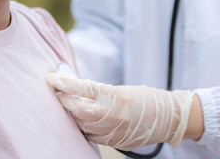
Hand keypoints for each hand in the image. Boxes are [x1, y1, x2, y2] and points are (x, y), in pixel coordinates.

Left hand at [45, 73, 194, 150]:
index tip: (51, 78)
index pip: (82, 88)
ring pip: (80, 124)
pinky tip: (79, 119)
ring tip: (67, 104)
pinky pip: (89, 135)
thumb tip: (75, 86)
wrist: (168, 118)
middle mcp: (112, 115)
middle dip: (63, 99)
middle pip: (77, 109)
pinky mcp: (113, 141)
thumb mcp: (122, 89)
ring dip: (71, 113)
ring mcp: (112, 131)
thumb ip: (99, 90)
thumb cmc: (146, 99)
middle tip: (56, 90)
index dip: (64, 83)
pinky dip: (81, 126)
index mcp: (116, 96)